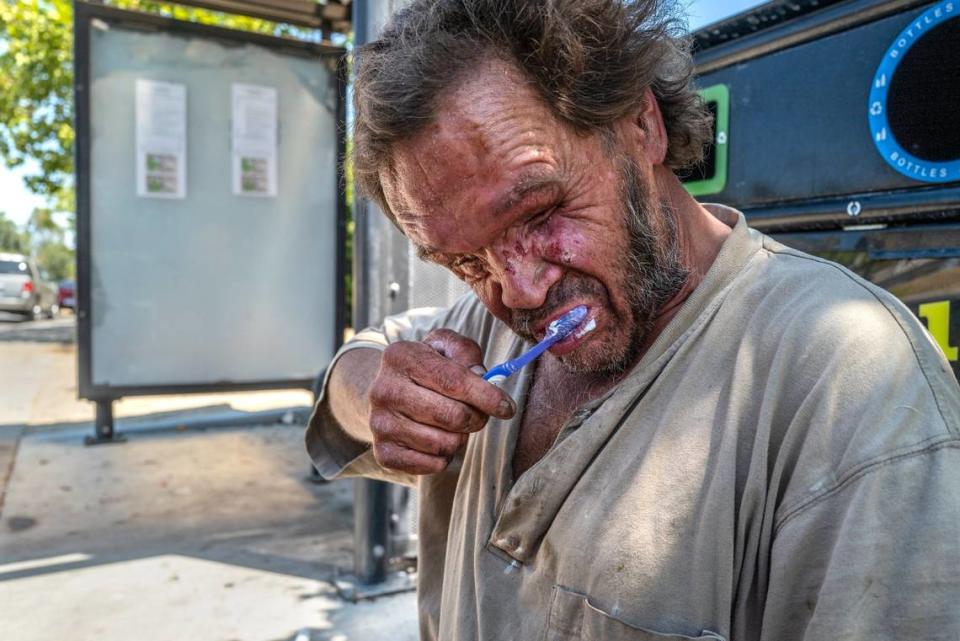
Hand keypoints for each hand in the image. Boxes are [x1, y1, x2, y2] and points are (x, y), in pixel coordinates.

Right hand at [368, 329, 516, 473]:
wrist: (388, 391)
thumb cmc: (427, 368)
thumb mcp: (444, 347)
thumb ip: (466, 352)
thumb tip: (482, 377)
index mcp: (401, 356)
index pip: (454, 381)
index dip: (487, 397)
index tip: (507, 408)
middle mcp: (384, 389)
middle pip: (453, 416)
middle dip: (477, 418)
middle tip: (477, 414)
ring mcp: (380, 423)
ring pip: (444, 444)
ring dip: (460, 438)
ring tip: (453, 426)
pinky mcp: (383, 452)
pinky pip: (432, 465)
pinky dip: (444, 457)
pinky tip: (438, 440)